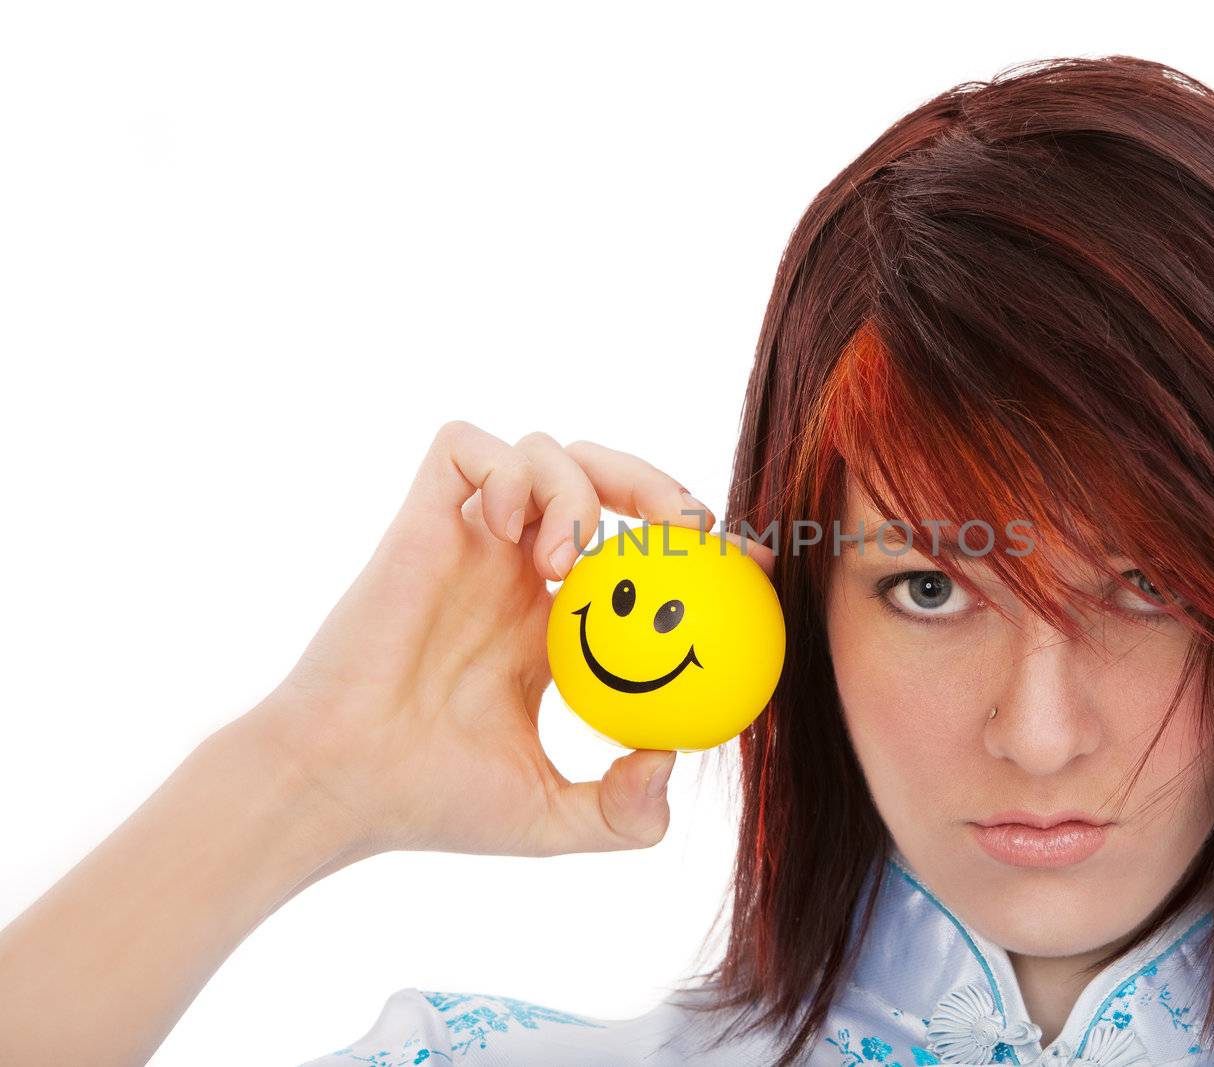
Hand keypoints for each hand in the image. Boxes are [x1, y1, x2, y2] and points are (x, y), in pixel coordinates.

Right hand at [253, 420, 773, 860]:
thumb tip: (681, 760)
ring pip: (546, 450)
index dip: (703, 549)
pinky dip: (514, 470)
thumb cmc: (434, 804)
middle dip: (660, 485)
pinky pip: (470, 447)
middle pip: (606, 481)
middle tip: (694, 532)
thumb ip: (628, 807)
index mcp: (553, 623)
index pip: (642, 557)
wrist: (340, 787)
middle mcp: (516, 569)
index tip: (754, 565)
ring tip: (573, 561)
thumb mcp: (556, 818)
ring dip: (584, 487)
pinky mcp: (420, 518)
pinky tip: (528, 538)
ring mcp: (470, 539)